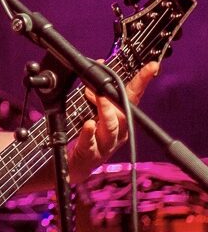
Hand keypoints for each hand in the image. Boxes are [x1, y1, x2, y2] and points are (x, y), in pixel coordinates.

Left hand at [69, 61, 158, 181]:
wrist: (78, 165)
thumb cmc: (91, 137)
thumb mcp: (96, 113)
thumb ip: (98, 92)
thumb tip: (100, 66)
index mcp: (122, 120)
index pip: (134, 97)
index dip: (142, 81)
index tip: (151, 67)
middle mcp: (119, 132)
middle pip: (124, 113)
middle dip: (119, 97)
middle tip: (107, 85)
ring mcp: (106, 144)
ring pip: (111, 127)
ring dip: (105, 111)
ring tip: (98, 98)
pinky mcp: (90, 153)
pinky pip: (90, 142)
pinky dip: (89, 132)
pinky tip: (88, 124)